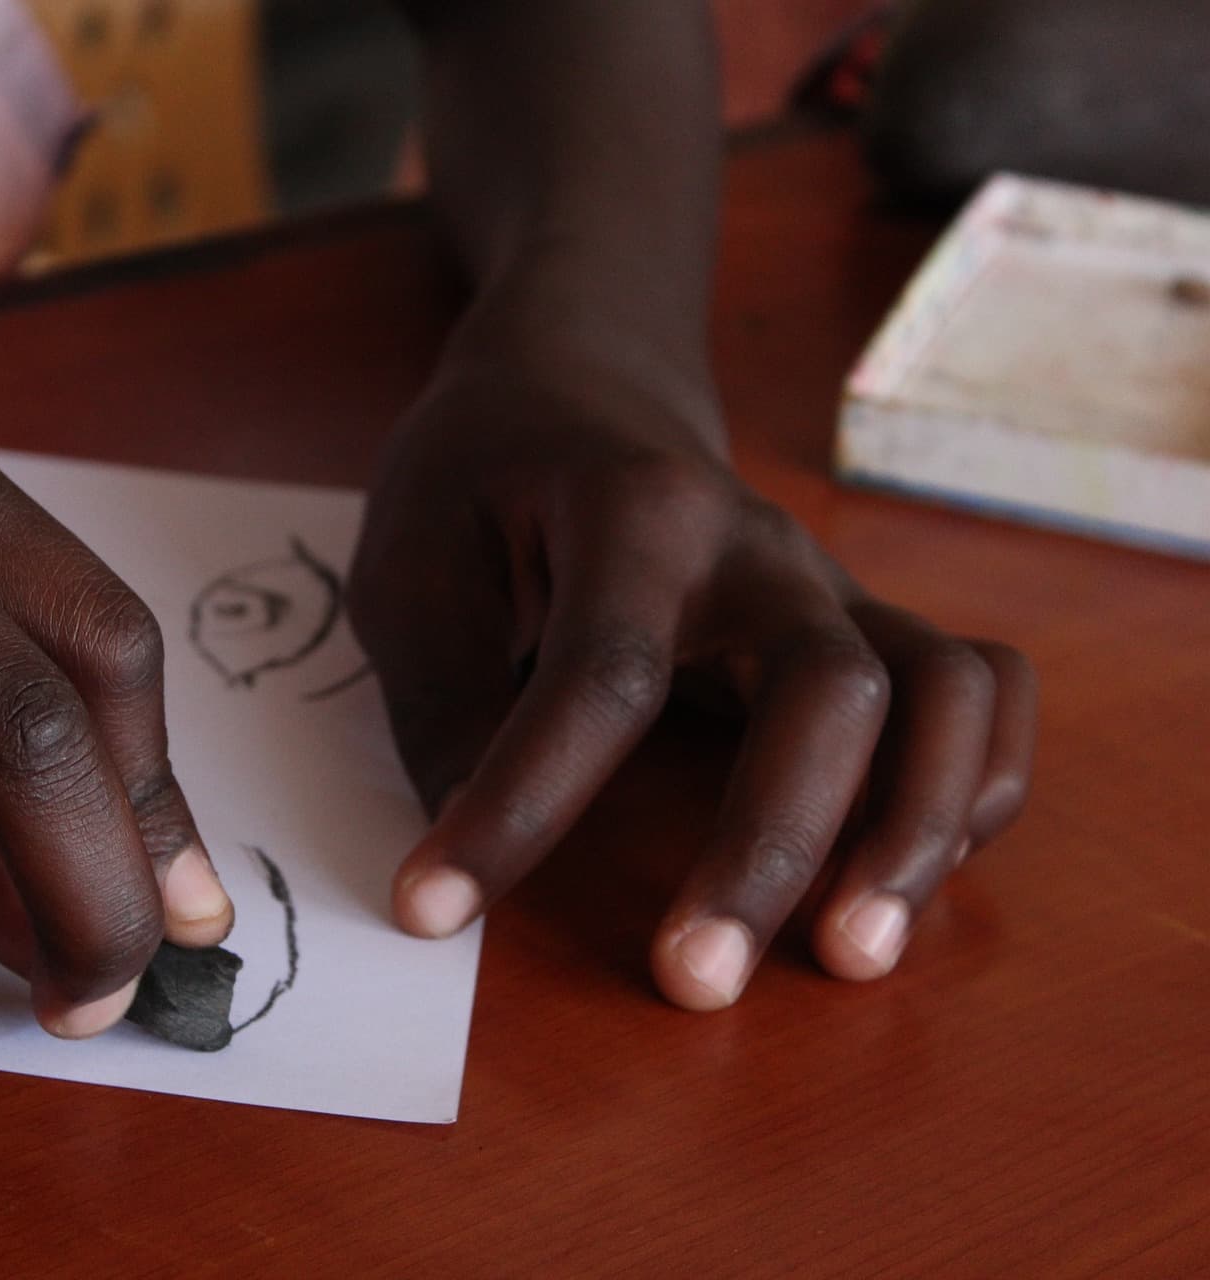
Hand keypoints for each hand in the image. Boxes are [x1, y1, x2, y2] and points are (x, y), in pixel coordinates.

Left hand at [349, 353, 1034, 1009]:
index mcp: (633, 511)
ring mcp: (830, 585)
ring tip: (851, 959)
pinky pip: (984, 695)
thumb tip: (473, 838)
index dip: (521, 807)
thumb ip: (445, 695)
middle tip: (694, 983)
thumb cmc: (482, 477)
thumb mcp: (413, 564)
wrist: (578, 383)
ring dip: (915, 833)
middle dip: (769, 849)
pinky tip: (909, 879)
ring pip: (944, 692)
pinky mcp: (864, 624)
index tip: (433, 909)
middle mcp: (759, 547)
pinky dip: (977, 789)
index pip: (601, 677)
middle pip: (827, 689)